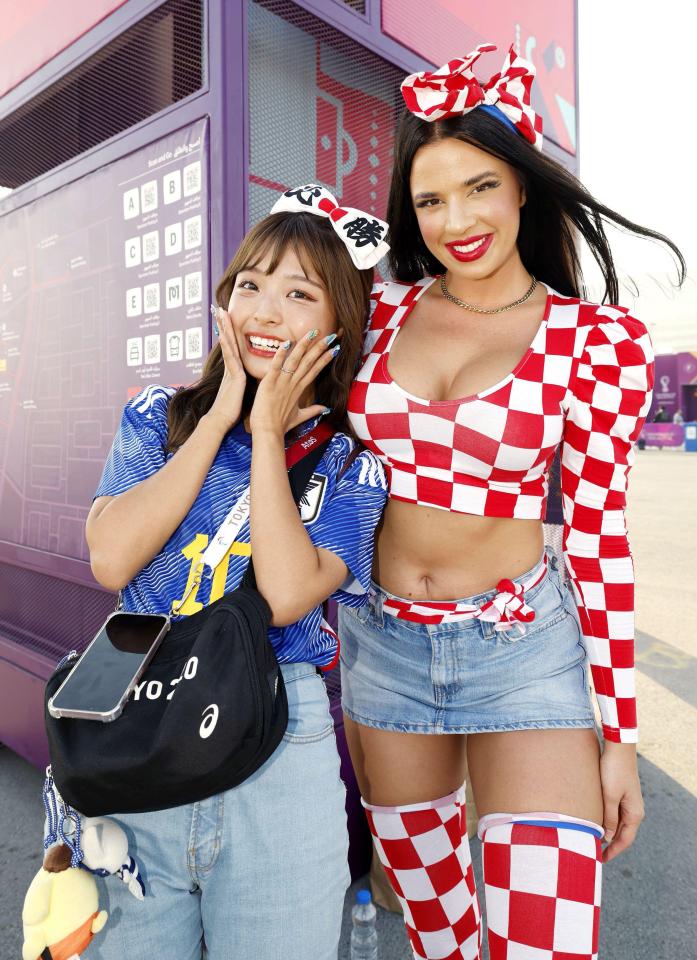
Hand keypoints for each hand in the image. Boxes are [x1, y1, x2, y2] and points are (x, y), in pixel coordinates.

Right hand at [206, 307, 247, 434]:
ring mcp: (231, 370)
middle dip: (224, 324)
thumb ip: (241, 383)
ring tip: (220, 313)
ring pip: (228, 345)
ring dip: (223, 328)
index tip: (227, 318)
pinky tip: (224, 334)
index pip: (232, 346)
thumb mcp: (239, 392)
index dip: (229, 332)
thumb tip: (244, 379)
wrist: (222, 420)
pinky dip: (227, 345)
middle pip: (228, 340)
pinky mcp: (234, 376)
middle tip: (220, 308)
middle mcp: (231, 367)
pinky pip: (230, 357)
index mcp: (234, 370)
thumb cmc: (231, 409)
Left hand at [249, 329, 338, 435]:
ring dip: (304, 346)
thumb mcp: (299, 416)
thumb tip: (326, 410)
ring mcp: (282, 383)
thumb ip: (313, 411)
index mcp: (299, 389)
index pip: (315, 370)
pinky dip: (280, 355)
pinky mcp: (269, 383)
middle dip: (321, 348)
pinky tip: (286, 343)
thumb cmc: (280, 425)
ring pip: (295, 360)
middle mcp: (293, 384)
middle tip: (332, 335)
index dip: (325, 358)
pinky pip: (276, 366)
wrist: (268, 433)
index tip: (336, 348)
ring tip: (313, 333)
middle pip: (310, 362)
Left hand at [599, 741, 643, 861]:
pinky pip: (615, 813)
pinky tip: (595, 822)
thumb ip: (609, 817)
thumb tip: (608, 837)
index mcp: (634, 813)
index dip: (613, 852)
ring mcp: (629, 802)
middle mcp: (634, 810)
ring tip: (592, 839)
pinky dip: (607, 821)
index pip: (625, 840)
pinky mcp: (622, 794)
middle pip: (622, 834)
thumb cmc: (613, 771)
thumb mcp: (609, 796)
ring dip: (607, 833)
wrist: (618, 748)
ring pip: (618, 824)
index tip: (601, 860)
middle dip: (610, 845)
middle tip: (594, 853)